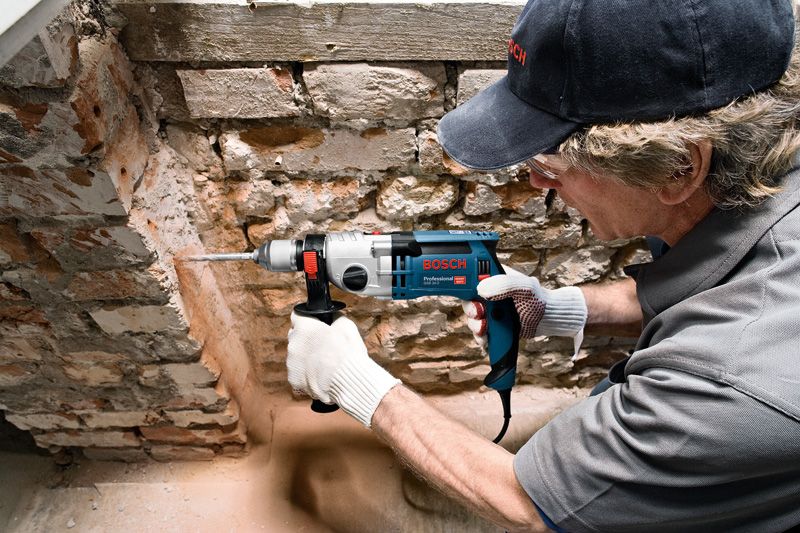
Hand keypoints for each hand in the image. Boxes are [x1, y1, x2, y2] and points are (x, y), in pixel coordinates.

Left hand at [287, 312, 399, 426]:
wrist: (346, 381)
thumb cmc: (347, 353)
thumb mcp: (347, 326)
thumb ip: (335, 318)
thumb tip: (333, 317)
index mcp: (304, 327)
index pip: (297, 315)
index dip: (308, 319)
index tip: (315, 323)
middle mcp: (293, 343)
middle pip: (295, 335)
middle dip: (307, 338)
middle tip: (323, 344)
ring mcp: (292, 363)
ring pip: (296, 355)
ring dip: (306, 357)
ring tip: (324, 363)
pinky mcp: (294, 380)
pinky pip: (298, 373)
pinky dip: (306, 373)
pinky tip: (320, 375)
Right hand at [462, 265, 586, 344]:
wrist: (548, 319)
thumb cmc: (539, 298)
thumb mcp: (524, 286)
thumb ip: (504, 284)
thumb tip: (481, 290)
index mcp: (494, 278)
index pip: (471, 279)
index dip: (466, 288)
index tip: (472, 297)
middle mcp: (489, 293)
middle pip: (468, 301)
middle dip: (471, 311)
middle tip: (479, 315)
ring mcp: (491, 310)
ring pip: (473, 318)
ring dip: (475, 326)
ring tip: (484, 330)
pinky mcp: (494, 324)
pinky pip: (480, 331)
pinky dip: (480, 336)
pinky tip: (486, 339)